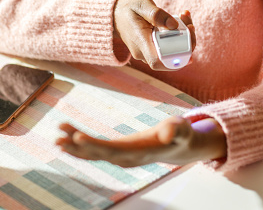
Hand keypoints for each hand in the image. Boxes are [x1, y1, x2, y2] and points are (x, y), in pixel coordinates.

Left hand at [56, 116, 226, 166]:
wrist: (180, 147)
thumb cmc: (180, 135)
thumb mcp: (181, 128)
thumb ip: (175, 130)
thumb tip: (167, 134)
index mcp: (139, 152)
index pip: (112, 150)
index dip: (94, 145)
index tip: (77, 137)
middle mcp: (127, 158)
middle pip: (98, 154)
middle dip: (77, 147)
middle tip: (58, 137)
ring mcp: (121, 157)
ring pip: (94, 154)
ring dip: (74, 146)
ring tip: (57, 136)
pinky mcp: (118, 152)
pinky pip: (96, 150)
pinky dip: (81, 144)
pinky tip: (68, 136)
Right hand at [113, 0, 195, 69]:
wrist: (116, 13)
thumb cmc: (128, 8)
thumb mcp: (142, 5)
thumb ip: (157, 15)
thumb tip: (174, 26)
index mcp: (140, 42)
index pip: (157, 61)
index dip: (176, 60)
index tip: (189, 47)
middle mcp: (143, 52)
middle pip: (169, 59)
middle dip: (186, 44)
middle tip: (190, 25)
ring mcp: (148, 52)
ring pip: (171, 53)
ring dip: (184, 38)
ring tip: (185, 17)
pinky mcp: (153, 48)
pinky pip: (169, 47)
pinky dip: (178, 36)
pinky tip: (182, 20)